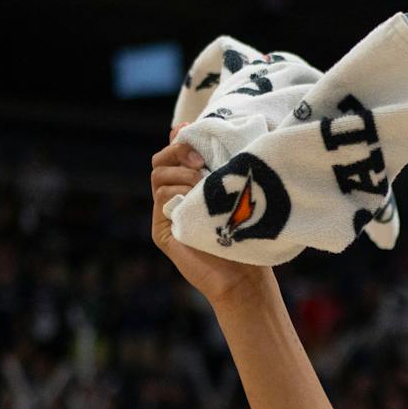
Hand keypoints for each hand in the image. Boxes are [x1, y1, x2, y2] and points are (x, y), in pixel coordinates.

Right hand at [149, 140, 268, 306]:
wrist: (245, 278)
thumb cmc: (248, 234)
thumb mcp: (237, 192)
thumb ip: (221, 163)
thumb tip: (204, 130)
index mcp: (191, 187)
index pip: (173, 154)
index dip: (180, 140)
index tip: (195, 132)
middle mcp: (175, 199)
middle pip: (160, 161)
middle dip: (178, 152)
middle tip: (201, 161)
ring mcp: (166, 215)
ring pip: (158, 176)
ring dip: (181, 173)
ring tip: (202, 184)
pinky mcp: (162, 231)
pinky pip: (161, 198)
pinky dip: (176, 192)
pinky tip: (194, 199)